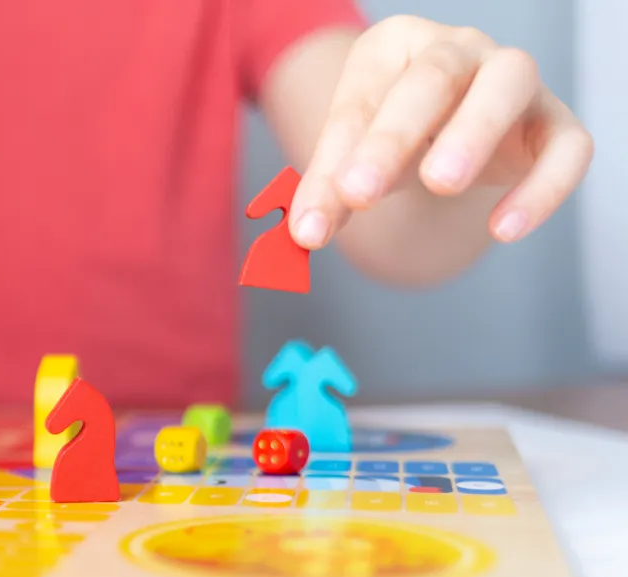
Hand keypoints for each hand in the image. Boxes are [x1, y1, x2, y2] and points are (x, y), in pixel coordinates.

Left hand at [289, 15, 593, 248]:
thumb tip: (306, 233)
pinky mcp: (555, 124)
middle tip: (358, 193)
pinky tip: (503, 229)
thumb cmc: (397, 138)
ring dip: (473, 132)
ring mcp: (513, 79)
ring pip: (507, 83)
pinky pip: (566, 146)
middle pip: (430, 79)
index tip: (311, 220)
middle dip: (390, 138)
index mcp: (396, 45)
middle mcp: (459, 48)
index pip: (361, 99)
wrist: (449, 136)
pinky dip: (542, 187)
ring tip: (438, 185)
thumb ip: (330, 191)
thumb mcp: (354, 161)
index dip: (334, 159)